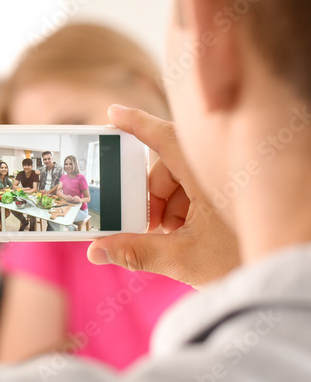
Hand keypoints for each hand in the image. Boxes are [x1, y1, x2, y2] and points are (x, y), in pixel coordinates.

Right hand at [87, 105, 240, 286]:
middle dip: (153, 194)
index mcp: (208, 174)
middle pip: (169, 166)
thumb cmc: (245, 260)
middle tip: (150, 225)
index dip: (136, 124)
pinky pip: (202, 189)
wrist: (286, 268)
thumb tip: (95, 251)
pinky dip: (188, 207)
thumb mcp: (184, 259)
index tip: (113, 113)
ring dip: (170, 205)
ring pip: (184, 180)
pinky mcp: (236, 193)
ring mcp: (230, 181)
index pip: (164, 138)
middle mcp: (220, 169)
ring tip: (175, 236)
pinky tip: (191, 234)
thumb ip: (136, 252)